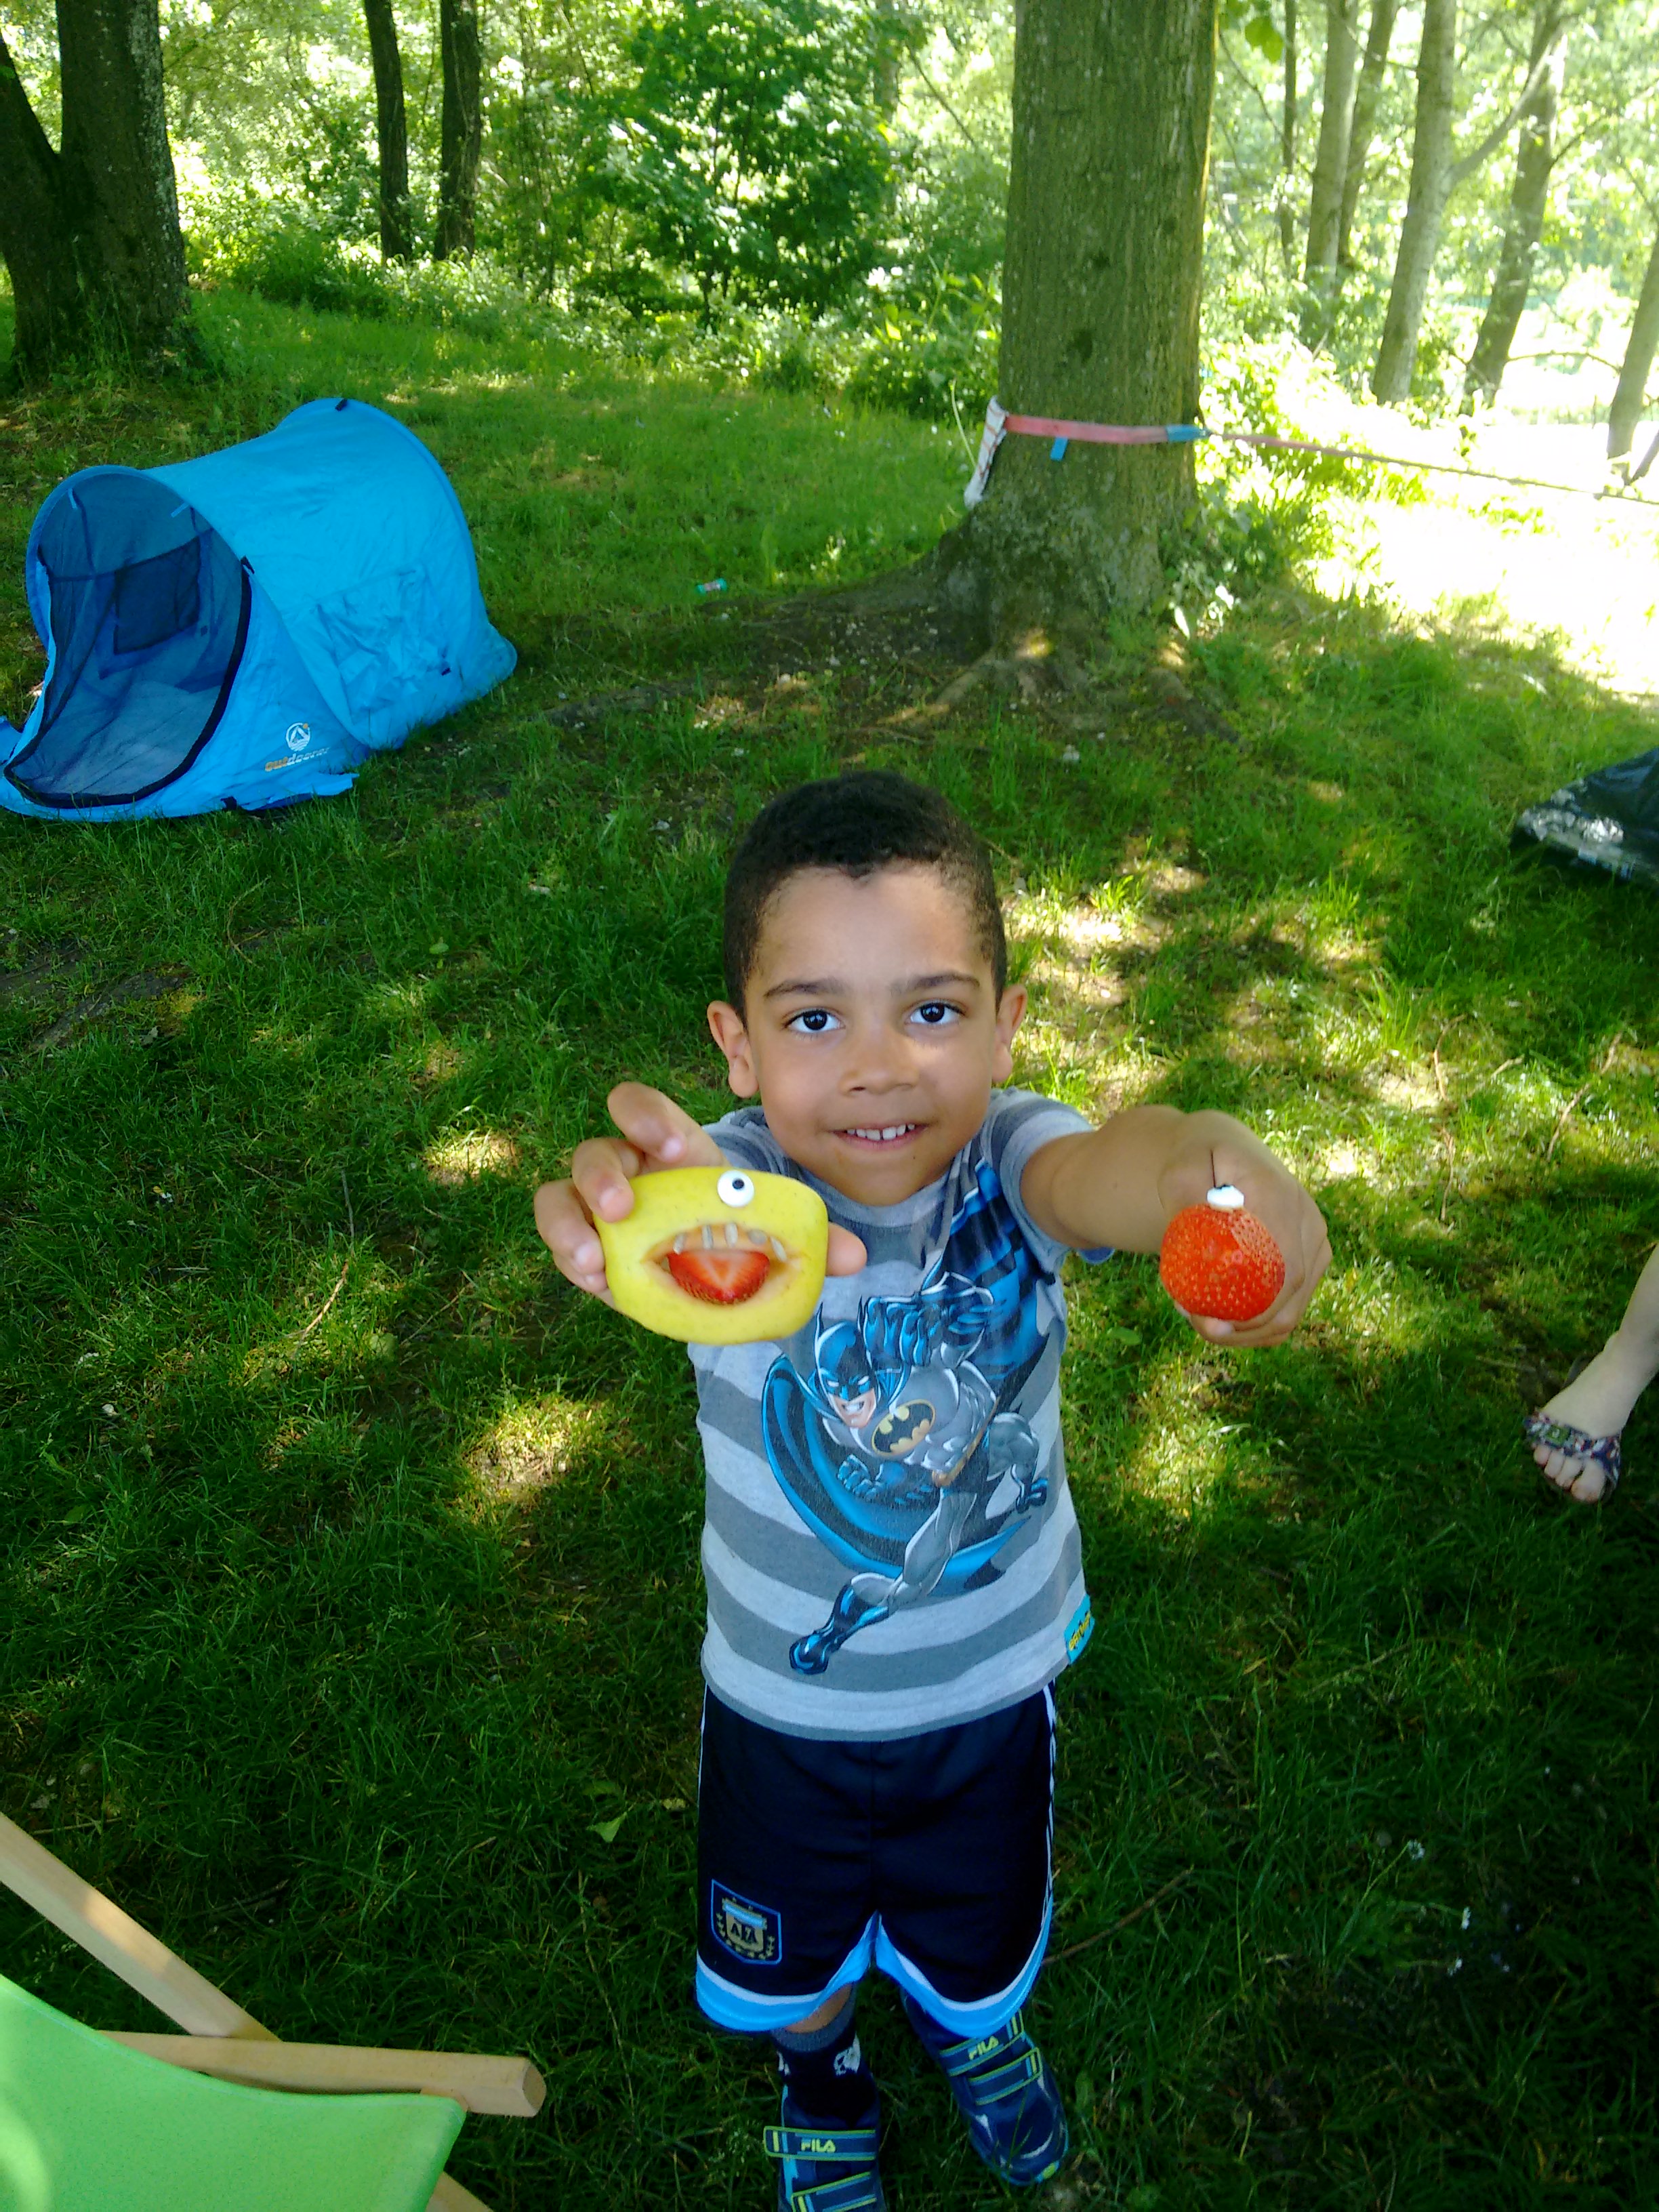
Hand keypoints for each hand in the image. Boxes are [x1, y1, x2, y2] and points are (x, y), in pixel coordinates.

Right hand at [534, 1080, 866, 1301]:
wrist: (708, 1267)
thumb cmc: (734, 1232)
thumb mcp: (768, 1229)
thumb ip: (807, 1237)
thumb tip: (856, 1256)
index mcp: (670, 1148)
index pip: (640, 1106)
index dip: (648, 1116)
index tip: (673, 1149)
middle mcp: (625, 1168)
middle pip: (594, 1148)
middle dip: (602, 1172)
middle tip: (622, 1209)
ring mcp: (594, 1207)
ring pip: (560, 1193)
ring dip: (569, 1222)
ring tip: (595, 1258)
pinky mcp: (583, 1244)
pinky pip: (561, 1240)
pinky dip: (569, 1257)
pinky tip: (595, 1280)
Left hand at [1157, 1134, 1330, 1348]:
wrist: (1225, 1154)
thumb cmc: (1198, 1161)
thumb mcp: (1180, 1171)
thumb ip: (1185, 1200)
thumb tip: (1195, 1238)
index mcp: (1279, 1195)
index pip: (1280, 1267)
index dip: (1247, 1306)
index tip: (1201, 1316)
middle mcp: (1308, 1221)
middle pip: (1286, 1297)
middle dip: (1239, 1326)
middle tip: (1193, 1321)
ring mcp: (1315, 1245)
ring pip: (1289, 1313)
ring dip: (1244, 1331)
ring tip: (1200, 1319)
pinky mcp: (1311, 1263)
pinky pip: (1287, 1312)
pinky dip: (1255, 1327)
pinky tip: (1220, 1319)